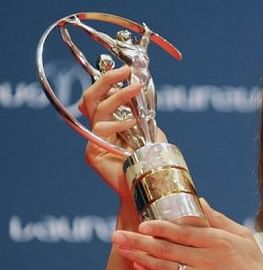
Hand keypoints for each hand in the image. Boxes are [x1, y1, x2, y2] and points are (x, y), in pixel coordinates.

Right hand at [78, 66, 165, 199]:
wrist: (147, 187)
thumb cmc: (151, 162)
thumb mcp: (152, 132)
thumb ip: (144, 114)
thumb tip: (143, 91)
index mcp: (111, 122)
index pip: (103, 95)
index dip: (111, 80)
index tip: (129, 69)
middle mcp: (100, 129)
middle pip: (92, 97)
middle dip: (107, 79)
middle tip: (125, 71)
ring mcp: (94, 140)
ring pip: (98, 108)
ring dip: (118, 96)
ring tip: (134, 89)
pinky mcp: (93, 152)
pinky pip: (101, 130)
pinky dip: (117, 123)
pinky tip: (132, 122)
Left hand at [111, 199, 262, 269]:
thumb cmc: (253, 265)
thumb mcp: (241, 236)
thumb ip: (218, 219)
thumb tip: (200, 201)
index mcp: (217, 241)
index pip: (183, 232)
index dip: (160, 228)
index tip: (142, 223)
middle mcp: (205, 259)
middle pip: (166, 249)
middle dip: (139, 242)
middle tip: (117, 236)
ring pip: (163, 266)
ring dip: (140, 257)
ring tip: (121, 249)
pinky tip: (138, 266)